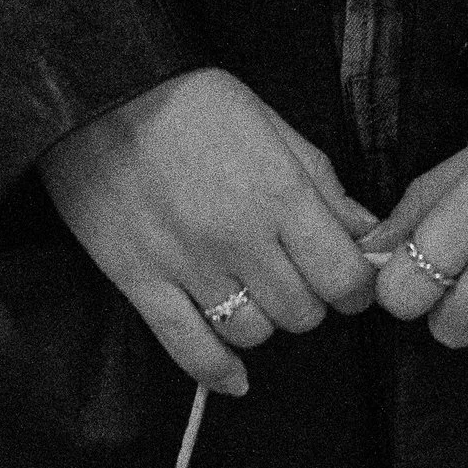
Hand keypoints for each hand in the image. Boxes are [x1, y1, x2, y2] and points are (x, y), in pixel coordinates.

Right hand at [38, 68, 380, 395]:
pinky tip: (234, 377)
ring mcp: (189, 265)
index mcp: (279, 192)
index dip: (355, 284)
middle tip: (295, 275)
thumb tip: (368, 231)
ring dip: (264, 320)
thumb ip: (322, 182)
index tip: (347, 275)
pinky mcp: (141, 282)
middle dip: (310, 298)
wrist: (100, 89)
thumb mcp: (270, 122)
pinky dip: (216, 371)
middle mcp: (240, 238)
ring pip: (253, 333)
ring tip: (254, 293)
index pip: (343, 276)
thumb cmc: (192, 98)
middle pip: (302, 311)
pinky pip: (188, 348)